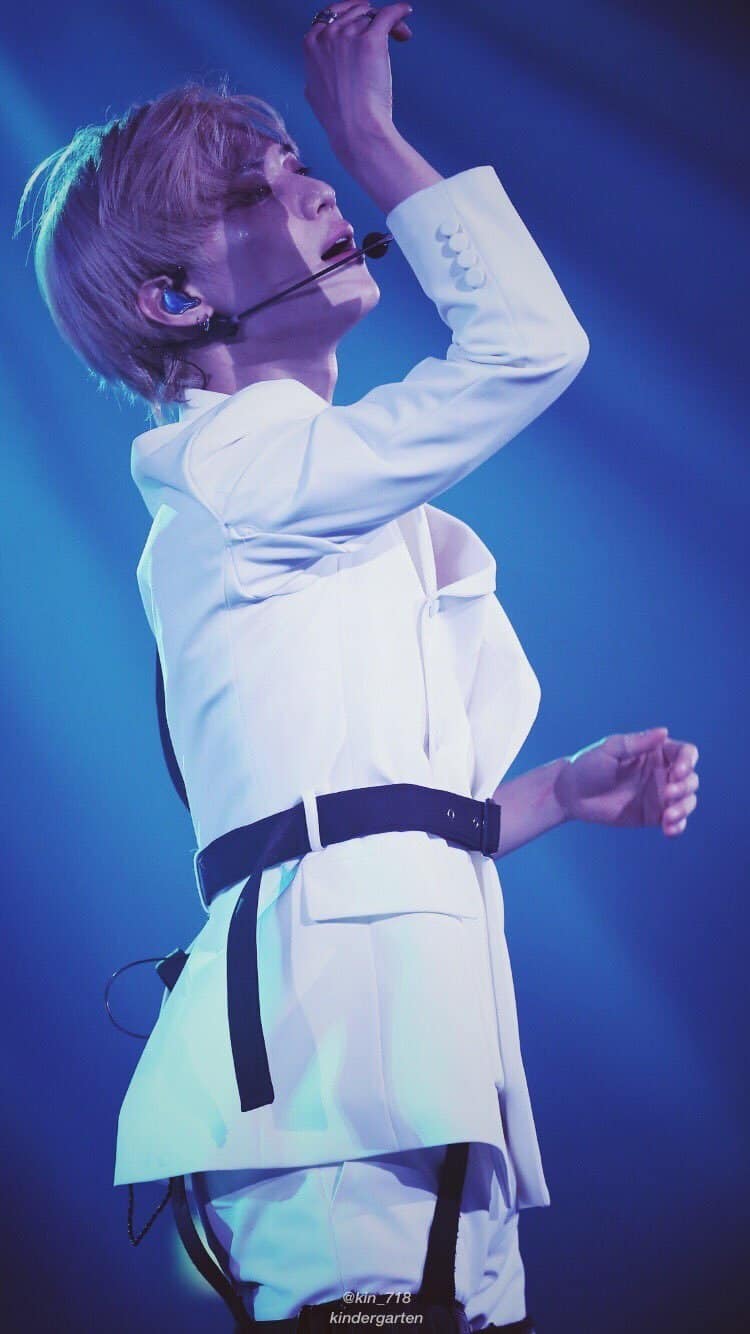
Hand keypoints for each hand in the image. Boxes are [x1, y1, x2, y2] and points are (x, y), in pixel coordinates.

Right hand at [303, 2, 413, 155]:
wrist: (354, 128)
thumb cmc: (338, 119)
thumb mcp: (314, 92)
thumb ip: (317, 72)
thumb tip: (320, 69)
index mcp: (311, 44)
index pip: (330, 14)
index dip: (349, 13)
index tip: (363, 16)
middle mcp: (328, 34)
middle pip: (355, 13)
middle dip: (371, 18)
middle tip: (388, 32)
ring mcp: (348, 35)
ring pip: (372, 16)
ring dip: (388, 22)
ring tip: (401, 36)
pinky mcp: (371, 39)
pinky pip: (388, 14)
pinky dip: (399, 11)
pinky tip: (405, 11)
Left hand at [553, 727, 699, 835]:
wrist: (571, 795)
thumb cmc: (588, 766)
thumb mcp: (610, 750)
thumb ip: (636, 743)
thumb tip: (664, 731)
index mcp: (655, 752)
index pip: (685, 753)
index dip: (688, 761)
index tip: (678, 771)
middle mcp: (662, 773)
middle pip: (691, 778)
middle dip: (685, 787)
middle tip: (667, 794)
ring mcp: (660, 795)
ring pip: (687, 801)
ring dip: (684, 808)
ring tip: (668, 817)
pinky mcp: (654, 816)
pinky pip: (675, 822)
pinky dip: (678, 826)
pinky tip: (669, 830)